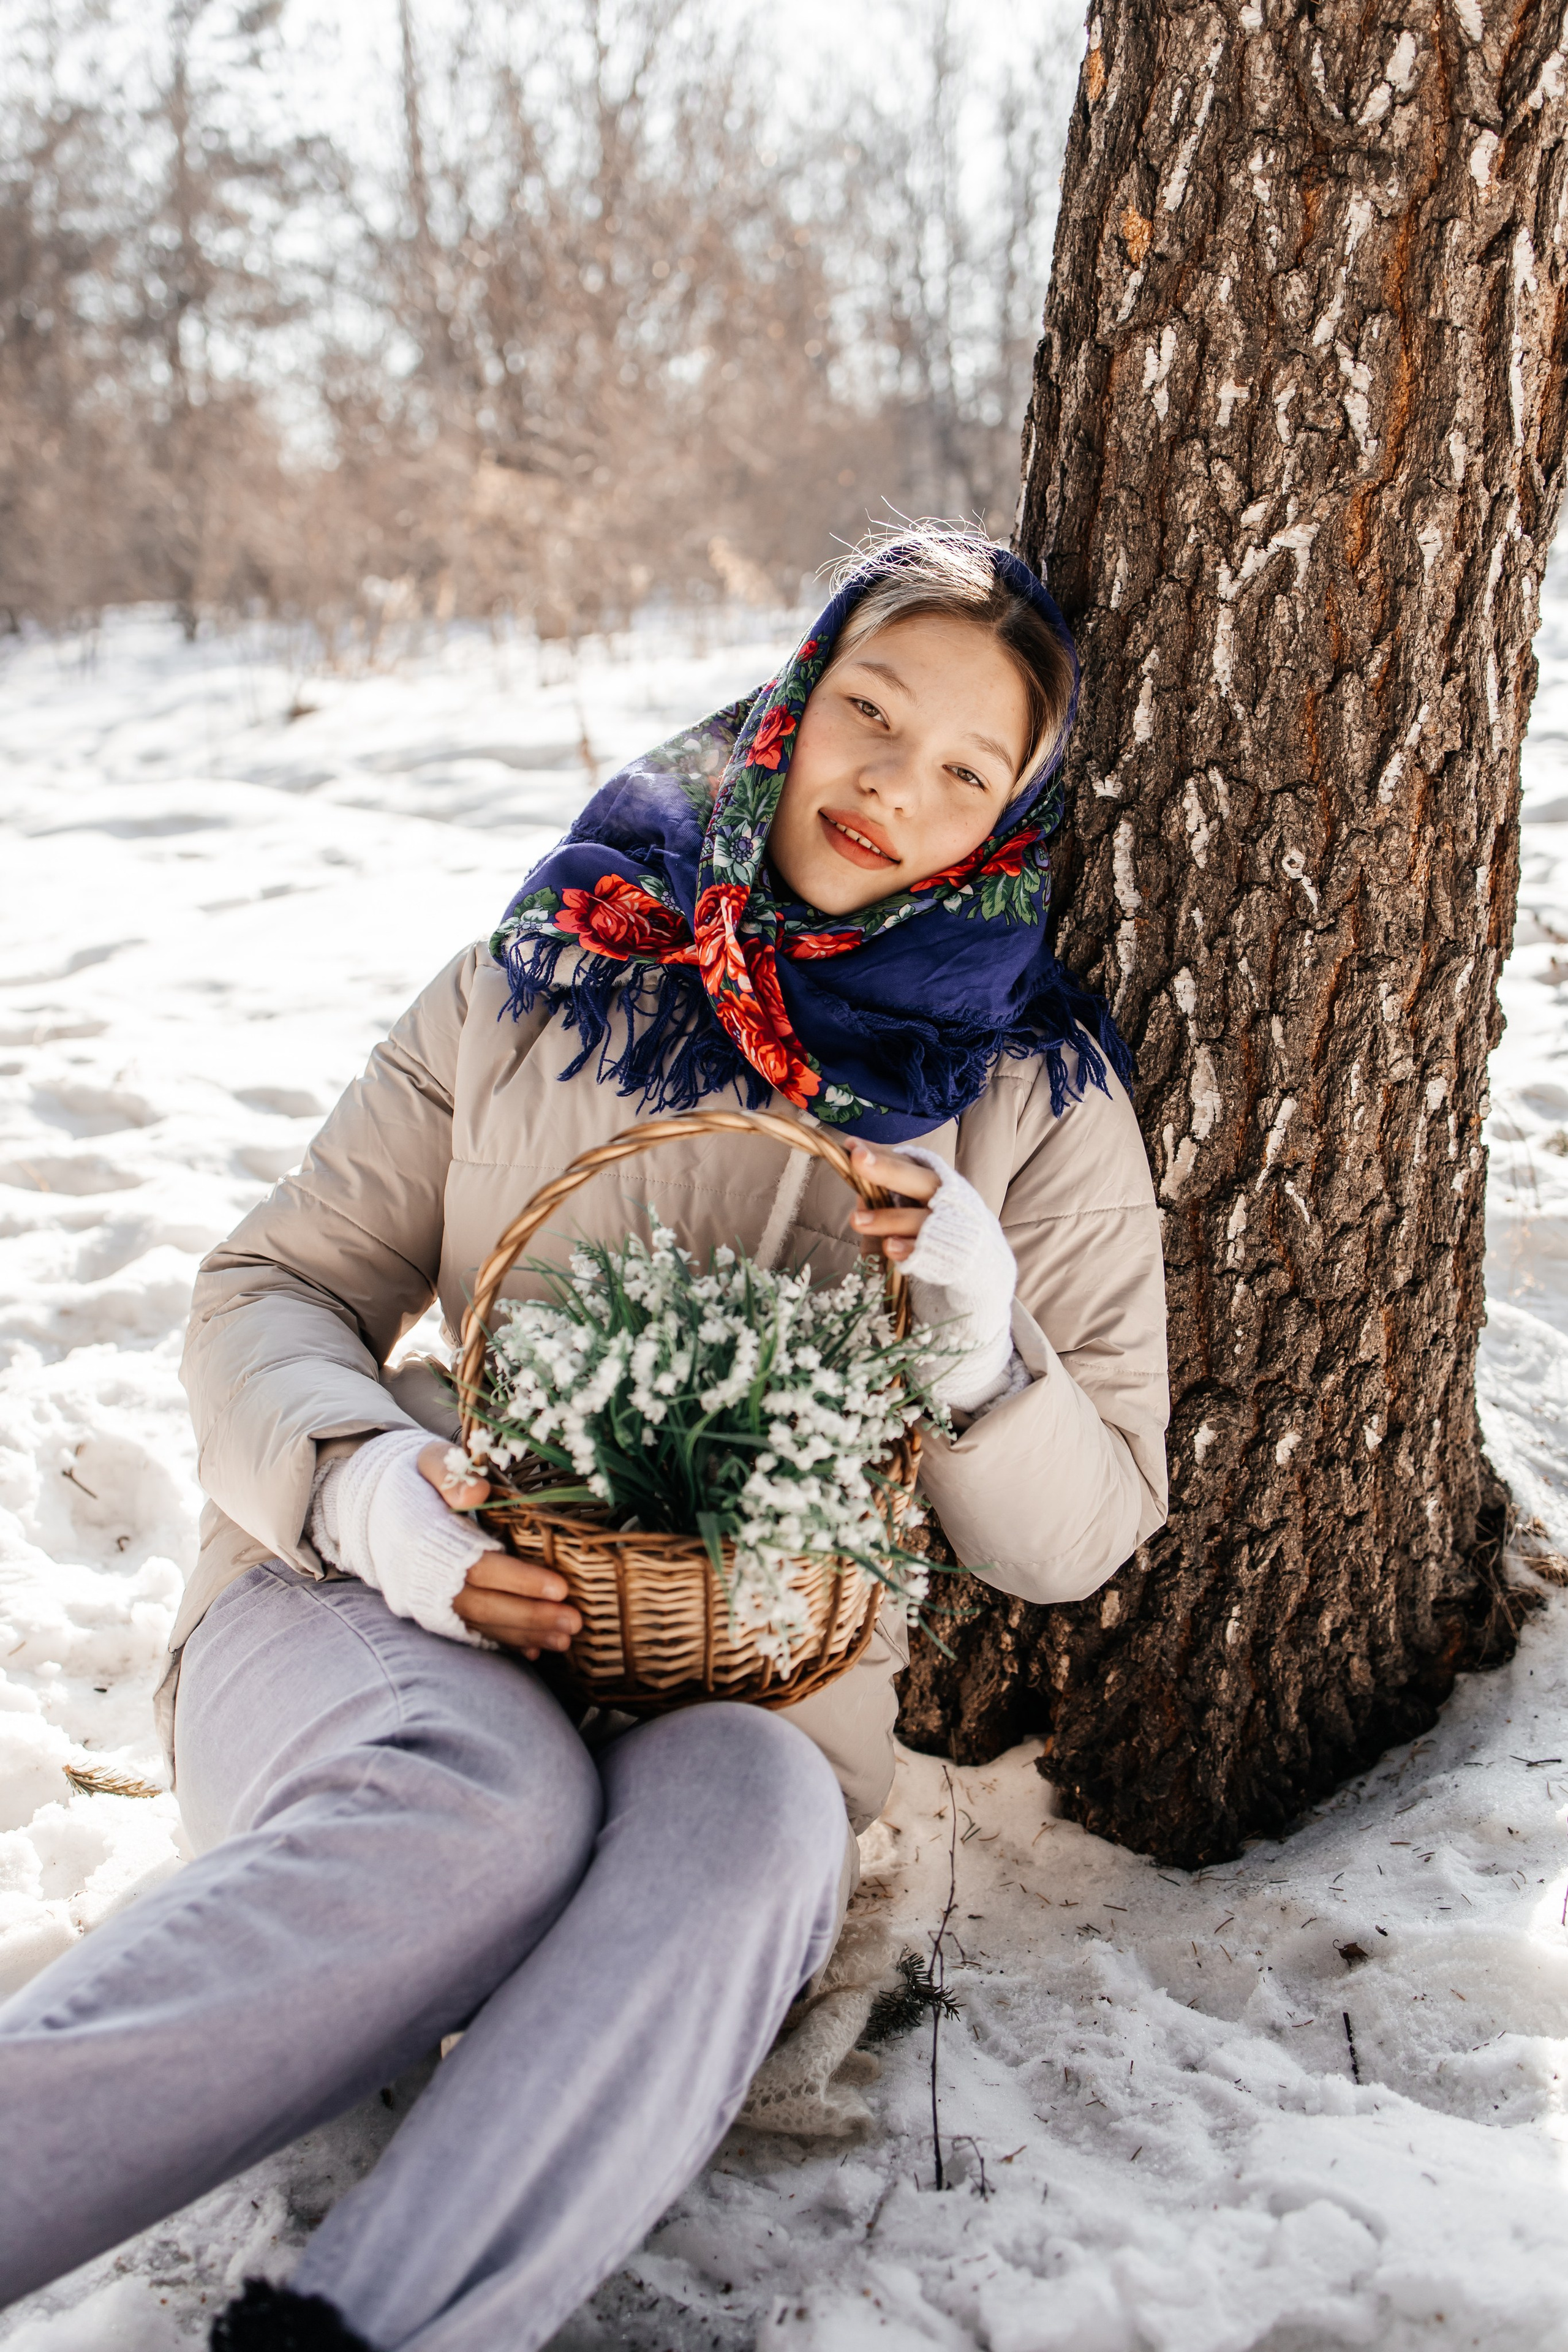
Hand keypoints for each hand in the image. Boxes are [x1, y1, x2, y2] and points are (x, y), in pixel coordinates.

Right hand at [416, 1442, 582, 1660]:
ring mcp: (426, 1598)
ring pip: (479, 1622)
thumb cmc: (410, 1478)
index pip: (478, 1567)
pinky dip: (501, 1642)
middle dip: (530, 1617)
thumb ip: (449, 1473)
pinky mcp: (432, 1609)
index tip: (561, 1588)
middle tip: (574, 1623)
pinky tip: (533, 1649)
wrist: (370, 1505)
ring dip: (523, 1634)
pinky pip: (469, 1631)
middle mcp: (424, 1578)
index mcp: (426, 1540)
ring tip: (564, 1639)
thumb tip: (475, 1494)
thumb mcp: (427, 1460)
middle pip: (482, 1605)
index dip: (519, 1580)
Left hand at [846, 1140, 938, 1262]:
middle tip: (857, 1159)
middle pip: (918, 1181)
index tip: (853, 1147)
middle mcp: (945, 1198)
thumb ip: (890, 1183)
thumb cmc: (942, 1217)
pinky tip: (889, 1246)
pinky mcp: (944, 1254)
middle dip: (888, 1170)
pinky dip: (905, 1248)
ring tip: (856, 1219)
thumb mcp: (922, 1195)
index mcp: (937, 1179)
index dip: (881, 1154)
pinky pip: (922, 1250)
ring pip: (916, 1219)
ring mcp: (945, 1227)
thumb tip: (857, 1180)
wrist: (980, 1252)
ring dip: (886, 1218)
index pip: (907, 1162)